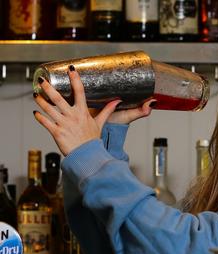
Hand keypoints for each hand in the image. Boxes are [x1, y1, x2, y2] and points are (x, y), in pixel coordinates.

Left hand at [33, 65, 154, 155]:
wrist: (88, 156)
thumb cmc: (92, 140)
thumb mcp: (99, 123)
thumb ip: (106, 111)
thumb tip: (117, 101)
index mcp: (83, 112)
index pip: (80, 92)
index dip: (75, 79)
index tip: (71, 69)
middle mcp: (73, 116)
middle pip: (58, 98)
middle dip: (48, 88)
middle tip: (41, 80)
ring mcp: (64, 124)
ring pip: (49, 109)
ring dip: (40, 101)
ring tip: (35, 95)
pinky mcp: (57, 132)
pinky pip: (45, 123)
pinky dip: (39, 118)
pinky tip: (35, 113)